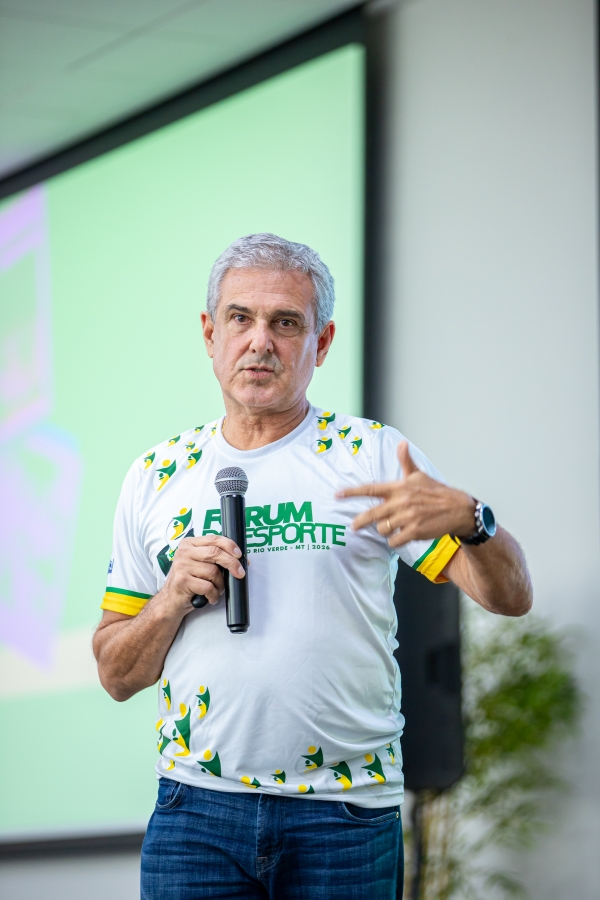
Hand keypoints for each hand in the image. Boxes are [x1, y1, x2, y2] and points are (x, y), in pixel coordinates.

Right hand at [160, 534, 244, 612]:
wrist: (170, 600)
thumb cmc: (189, 581)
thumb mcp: (200, 565)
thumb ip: (216, 559)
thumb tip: (240, 559)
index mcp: (189, 544)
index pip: (214, 539)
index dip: (230, 546)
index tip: (239, 555)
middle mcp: (184, 552)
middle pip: (215, 552)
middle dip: (232, 563)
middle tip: (239, 573)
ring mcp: (181, 566)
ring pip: (213, 572)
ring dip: (220, 584)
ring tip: (216, 589)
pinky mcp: (182, 580)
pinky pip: (207, 586)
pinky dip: (213, 594)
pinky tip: (210, 597)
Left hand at [336, 441, 475, 547]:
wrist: (458, 509)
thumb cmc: (436, 492)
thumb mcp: (419, 475)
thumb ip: (406, 461)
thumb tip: (401, 443)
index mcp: (399, 487)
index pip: (371, 488)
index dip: (352, 492)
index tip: (337, 494)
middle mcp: (401, 502)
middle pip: (372, 514)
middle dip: (360, 521)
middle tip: (353, 526)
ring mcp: (408, 518)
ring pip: (383, 529)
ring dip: (385, 531)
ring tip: (393, 527)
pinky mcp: (414, 532)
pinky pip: (394, 541)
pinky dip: (395, 541)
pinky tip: (401, 537)